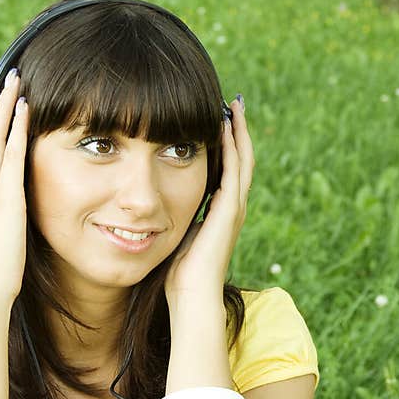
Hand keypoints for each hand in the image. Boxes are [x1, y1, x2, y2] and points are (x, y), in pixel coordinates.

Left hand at [164, 96, 253, 306]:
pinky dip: (232, 144)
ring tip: (234, 105)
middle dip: (238, 129)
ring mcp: (235, 207)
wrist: (191, 296)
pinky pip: (233, 168)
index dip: (227, 143)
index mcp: (222, 211)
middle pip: (242, 157)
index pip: (229, 168)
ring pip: (243, 158)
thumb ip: (175, 216)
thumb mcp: (177, 235)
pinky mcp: (230, 209)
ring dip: (239, 130)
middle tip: (234, 102)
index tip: (219, 118)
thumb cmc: (179, 275)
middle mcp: (233, 205)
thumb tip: (154, 206)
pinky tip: (223, 124)